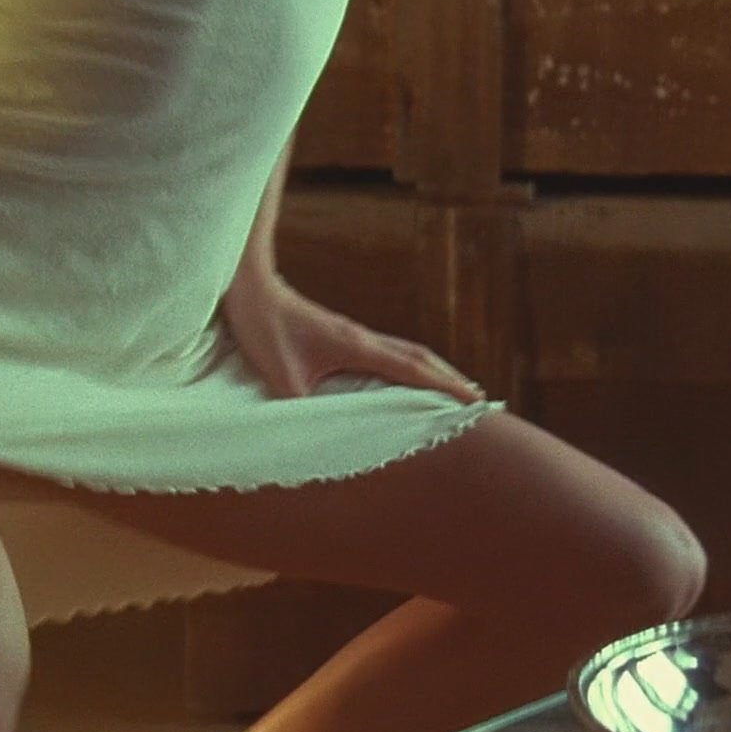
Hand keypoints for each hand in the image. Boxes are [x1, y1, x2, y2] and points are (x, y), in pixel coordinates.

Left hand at [220, 276, 485, 404]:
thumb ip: (303, 411)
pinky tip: (407, 377)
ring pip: (406, 352)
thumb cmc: (265, 330)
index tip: (475, 400)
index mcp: (356, 347)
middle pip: (420, 357)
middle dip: (451, 379)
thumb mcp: (281, 379)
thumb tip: (319, 443)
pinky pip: (388, 352)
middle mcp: (363, 338)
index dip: (445, 386)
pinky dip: (409, 366)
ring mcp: (354, 334)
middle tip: (478, 400)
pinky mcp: (342, 335)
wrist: (251, 288)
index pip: (413, 369)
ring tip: (454, 389)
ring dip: (433, 371)